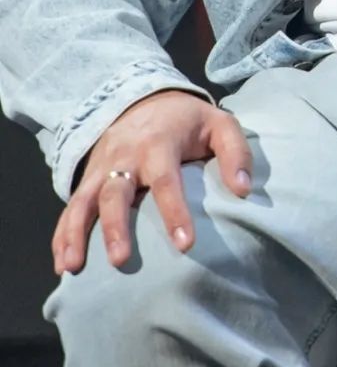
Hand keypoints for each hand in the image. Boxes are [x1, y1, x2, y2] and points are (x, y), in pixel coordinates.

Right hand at [52, 90, 252, 276]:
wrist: (144, 99)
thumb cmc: (187, 121)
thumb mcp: (219, 124)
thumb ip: (236, 153)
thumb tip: (244, 190)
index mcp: (159, 144)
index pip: (166, 180)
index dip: (174, 212)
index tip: (185, 244)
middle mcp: (124, 158)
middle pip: (115, 194)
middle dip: (115, 227)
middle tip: (120, 260)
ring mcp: (102, 169)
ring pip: (84, 201)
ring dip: (76, 234)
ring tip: (74, 268)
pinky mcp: (89, 178)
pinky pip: (71, 207)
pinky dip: (62, 234)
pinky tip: (63, 263)